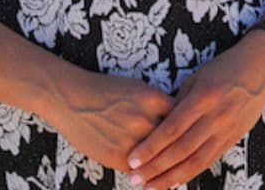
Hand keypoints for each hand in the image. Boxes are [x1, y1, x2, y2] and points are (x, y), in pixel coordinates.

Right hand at [44, 67, 176, 176]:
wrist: (71, 99)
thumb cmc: (106, 91)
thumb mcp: (137, 90)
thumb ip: (157, 106)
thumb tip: (178, 122)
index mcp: (153, 98)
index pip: (183, 118)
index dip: (188, 127)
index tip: (193, 133)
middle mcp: (145, 119)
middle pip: (174, 141)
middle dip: (180, 150)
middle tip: (189, 156)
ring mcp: (132, 140)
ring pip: (158, 160)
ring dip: (165, 167)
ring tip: (174, 173)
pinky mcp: (117, 157)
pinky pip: (140, 170)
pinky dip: (145, 172)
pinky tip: (150, 175)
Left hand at [124, 31, 264, 188]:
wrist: (261, 66)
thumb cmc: (225, 67)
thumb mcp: (198, 78)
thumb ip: (179, 103)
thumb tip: (159, 126)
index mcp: (204, 97)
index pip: (172, 129)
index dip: (151, 147)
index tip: (133, 159)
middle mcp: (216, 116)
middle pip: (181, 149)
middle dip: (156, 168)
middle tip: (134, 179)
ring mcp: (227, 130)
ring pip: (196, 161)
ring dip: (170, 177)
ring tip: (150, 187)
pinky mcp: (234, 138)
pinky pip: (209, 160)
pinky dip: (191, 173)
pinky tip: (175, 182)